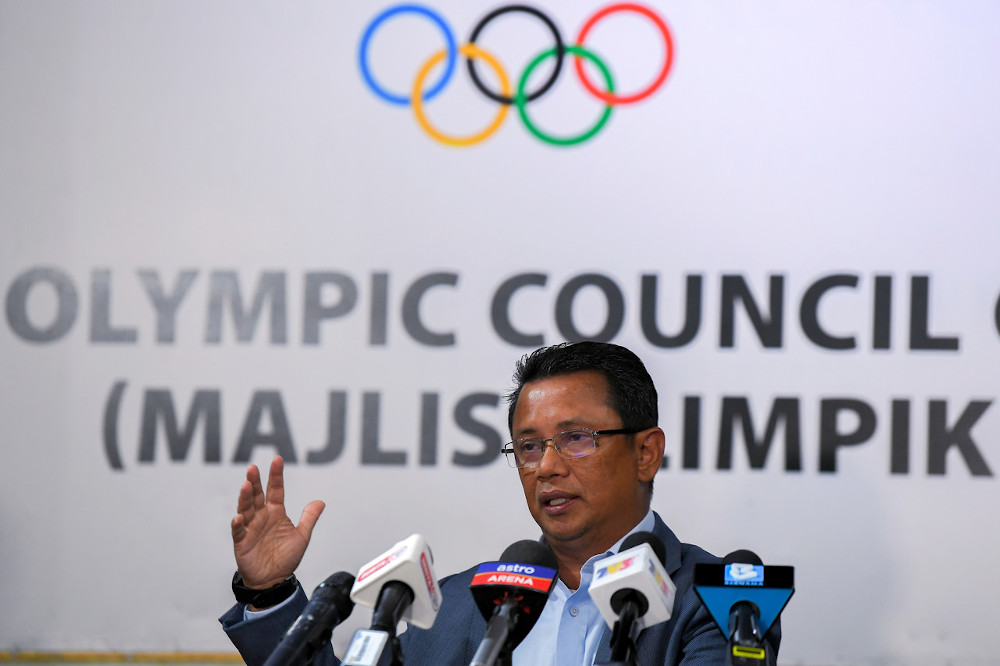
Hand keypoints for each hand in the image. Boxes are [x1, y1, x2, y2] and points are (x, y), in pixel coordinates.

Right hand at [231, 455, 324, 588]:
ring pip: (246, 509)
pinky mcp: (242, 542)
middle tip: (253, 468)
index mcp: (276, 513)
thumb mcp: (302, 536)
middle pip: (257, 496)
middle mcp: (262, 517)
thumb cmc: (286, 558)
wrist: (274, 580)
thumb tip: (320, 501)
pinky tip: (240, 517)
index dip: (276, 476)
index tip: (277, 460)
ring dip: (245, 498)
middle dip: (255, 482)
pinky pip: (239, 531)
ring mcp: (251, 528)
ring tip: (246, 486)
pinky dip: (238, 524)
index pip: (276, 490)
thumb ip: (309, 518)